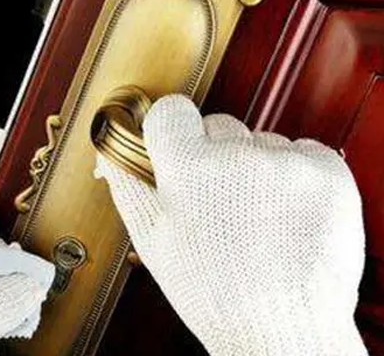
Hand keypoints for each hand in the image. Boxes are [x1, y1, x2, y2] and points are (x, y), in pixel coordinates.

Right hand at [96, 95, 366, 354]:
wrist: (281, 325)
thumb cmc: (213, 290)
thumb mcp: (154, 241)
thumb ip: (128, 186)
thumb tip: (108, 154)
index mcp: (188, 170)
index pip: (171, 111)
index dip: (172, 131)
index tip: (178, 145)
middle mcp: (239, 157)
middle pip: (218, 125)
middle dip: (215, 153)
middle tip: (219, 200)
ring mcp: (288, 163)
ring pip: (260, 140)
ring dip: (255, 167)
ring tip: (255, 215)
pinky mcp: (328, 172)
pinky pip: (301, 152)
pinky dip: (294, 175)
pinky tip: (284, 212)